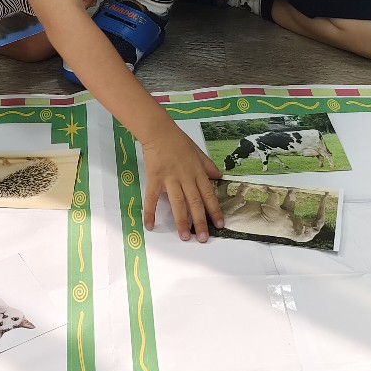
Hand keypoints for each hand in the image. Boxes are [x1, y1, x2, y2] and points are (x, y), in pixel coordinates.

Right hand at [142, 128, 222, 242]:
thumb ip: (208, 166)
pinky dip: (150, 212)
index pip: (209, 194)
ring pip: (177, 203)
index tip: (220, 224)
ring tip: (184, 237)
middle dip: (200, 221)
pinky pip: (151, 198)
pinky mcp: (154, 179)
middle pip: (195, 202)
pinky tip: (150, 225)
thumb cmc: (179, 142)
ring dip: (181, 221)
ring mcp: (169, 179)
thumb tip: (220, 177)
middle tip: (203, 239)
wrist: (159, 132)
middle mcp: (186, 178)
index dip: (215, 210)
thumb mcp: (198, 152)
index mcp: (198, 172)